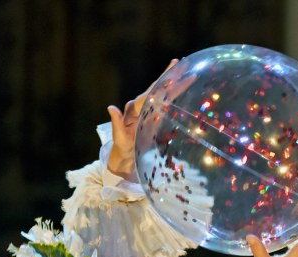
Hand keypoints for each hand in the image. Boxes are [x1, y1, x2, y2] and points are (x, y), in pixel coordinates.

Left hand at [106, 59, 177, 180]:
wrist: (126, 153)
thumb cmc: (122, 145)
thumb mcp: (119, 135)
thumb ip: (117, 121)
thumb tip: (111, 108)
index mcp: (135, 107)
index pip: (149, 93)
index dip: (159, 84)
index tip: (169, 76)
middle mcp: (142, 104)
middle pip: (157, 87)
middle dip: (168, 75)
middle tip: (178, 62)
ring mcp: (149, 109)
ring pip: (164, 93)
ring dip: (175, 82)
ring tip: (187, 72)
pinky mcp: (155, 115)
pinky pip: (166, 102)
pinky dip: (174, 93)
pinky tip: (183, 87)